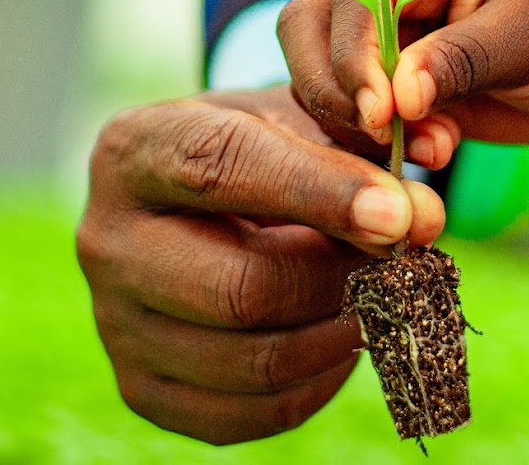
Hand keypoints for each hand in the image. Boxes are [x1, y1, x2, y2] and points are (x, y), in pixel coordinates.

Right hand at [76, 85, 444, 444]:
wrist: (200, 204)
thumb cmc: (263, 148)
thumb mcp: (299, 116)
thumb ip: (361, 149)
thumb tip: (422, 218)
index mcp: (134, 150)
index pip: (221, 168)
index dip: (321, 192)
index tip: (402, 213)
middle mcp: (106, 240)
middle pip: (241, 286)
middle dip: (344, 278)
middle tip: (404, 261)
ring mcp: (116, 325)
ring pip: (257, 360)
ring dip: (344, 333)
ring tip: (382, 294)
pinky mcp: (143, 389)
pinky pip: (254, 412)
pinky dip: (321, 381)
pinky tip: (342, 334)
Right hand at [277, 0, 528, 160]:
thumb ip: (462, 58)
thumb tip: (397, 97)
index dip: (352, 53)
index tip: (379, 113)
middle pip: (311, 27)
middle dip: (336, 88)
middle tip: (385, 136)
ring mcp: (390, 33)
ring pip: (324, 75)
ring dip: (361, 123)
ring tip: (435, 147)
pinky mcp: (395, 81)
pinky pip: (357, 112)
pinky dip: (384, 142)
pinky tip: (439, 150)